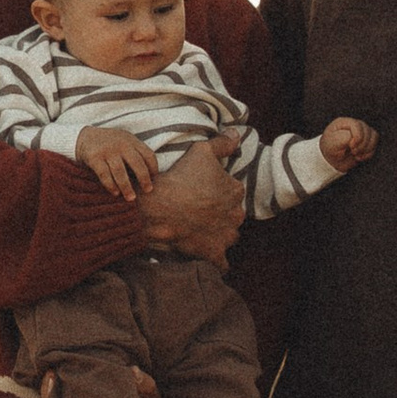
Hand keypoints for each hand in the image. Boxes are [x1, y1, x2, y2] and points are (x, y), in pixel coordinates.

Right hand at [76, 126, 160, 201]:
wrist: (85, 137)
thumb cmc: (111, 144)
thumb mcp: (125, 143)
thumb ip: (136, 154)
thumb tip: (152, 175)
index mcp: (132, 141)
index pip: (148, 155)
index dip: (153, 168)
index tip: (154, 179)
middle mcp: (121, 145)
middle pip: (137, 163)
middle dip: (144, 178)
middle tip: (148, 190)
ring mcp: (107, 151)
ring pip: (120, 171)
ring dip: (127, 186)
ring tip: (131, 198)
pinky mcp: (94, 158)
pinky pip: (104, 174)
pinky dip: (110, 185)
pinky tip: (116, 193)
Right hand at [136, 130, 243, 264]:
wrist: (160, 209)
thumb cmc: (180, 178)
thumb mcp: (201, 152)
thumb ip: (222, 143)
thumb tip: (236, 134)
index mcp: (235, 192)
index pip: (232, 192)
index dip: (218, 192)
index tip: (203, 192)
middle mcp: (236, 215)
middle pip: (232, 215)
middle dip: (221, 214)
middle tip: (200, 211)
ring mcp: (226, 236)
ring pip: (229, 236)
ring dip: (220, 235)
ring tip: (202, 230)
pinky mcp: (215, 254)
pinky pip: (222, 263)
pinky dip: (217, 261)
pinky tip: (208, 255)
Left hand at [318, 115, 377, 168]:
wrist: (332, 160)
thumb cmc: (330, 149)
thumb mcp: (332, 143)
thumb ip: (343, 138)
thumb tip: (355, 138)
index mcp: (344, 123)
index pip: (357, 125)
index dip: (357, 137)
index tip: (351, 147)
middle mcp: (354, 125)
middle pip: (367, 130)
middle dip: (362, 144)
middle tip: (353, 152)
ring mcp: (362, 132)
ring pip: (374, 136)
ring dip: (367, 149)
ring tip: (356, 154)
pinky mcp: (367, 141)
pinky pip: (374, 145)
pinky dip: (369, 153)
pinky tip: (360, 157)